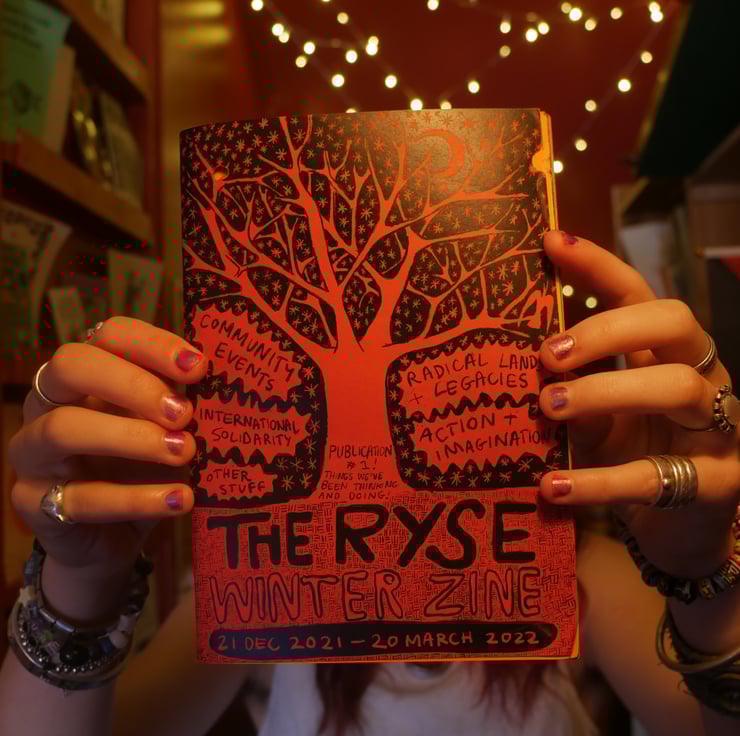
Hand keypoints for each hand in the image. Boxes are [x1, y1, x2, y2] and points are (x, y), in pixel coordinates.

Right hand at [8, 318, 205, 586]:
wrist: (111, 539)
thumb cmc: (143, 469)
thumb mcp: (167, 430)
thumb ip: (182, 403)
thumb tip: (225, 384)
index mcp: (87, 374)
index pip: (109, 334)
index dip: (152, 345)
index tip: (199, 367)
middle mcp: (49, 403)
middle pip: (72, 366)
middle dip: (133, 385)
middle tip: (184, 413)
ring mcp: (32, 452)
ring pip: (64, 428)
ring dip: (132, 438)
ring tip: (184, 452)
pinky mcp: (32, 503)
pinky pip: (81, 498)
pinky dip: (137, 499)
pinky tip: (180, 500)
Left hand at [537, 231, 739, 577]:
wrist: (677, 534)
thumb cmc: (634, 460)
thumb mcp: (597, 420)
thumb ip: (572, 390)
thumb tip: (514, 365)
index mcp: (667, 355)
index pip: (640, 294)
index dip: (601, 266)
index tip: (551, 243)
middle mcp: (702, 378)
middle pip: (674, 322)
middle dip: (609, 329)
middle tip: (548, 354)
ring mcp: (719, 429)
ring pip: (679, 389)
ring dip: (606, 392)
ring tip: (549, 406)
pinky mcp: (717, 485)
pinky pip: (656, 478)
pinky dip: (598, 482)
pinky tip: (552, 487)